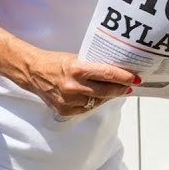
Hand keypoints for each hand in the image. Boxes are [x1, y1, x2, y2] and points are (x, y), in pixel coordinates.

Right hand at [21, 49, 137, 116]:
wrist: (33, 72)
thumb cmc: (57, 62)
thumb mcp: (78, 59)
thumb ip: (95, 67)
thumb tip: (117, 73)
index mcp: (77, 69)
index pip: (108, 74)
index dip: (124, 77)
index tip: (135, 78)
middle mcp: (73, 86)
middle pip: (106, 91)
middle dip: (121, 89)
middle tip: (130, 86)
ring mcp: (68, 100)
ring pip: (98, 102)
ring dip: (108, 96)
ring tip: (115, 90)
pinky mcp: (64, 110)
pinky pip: (86, 108)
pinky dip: (94, 103)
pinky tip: (97, 96)